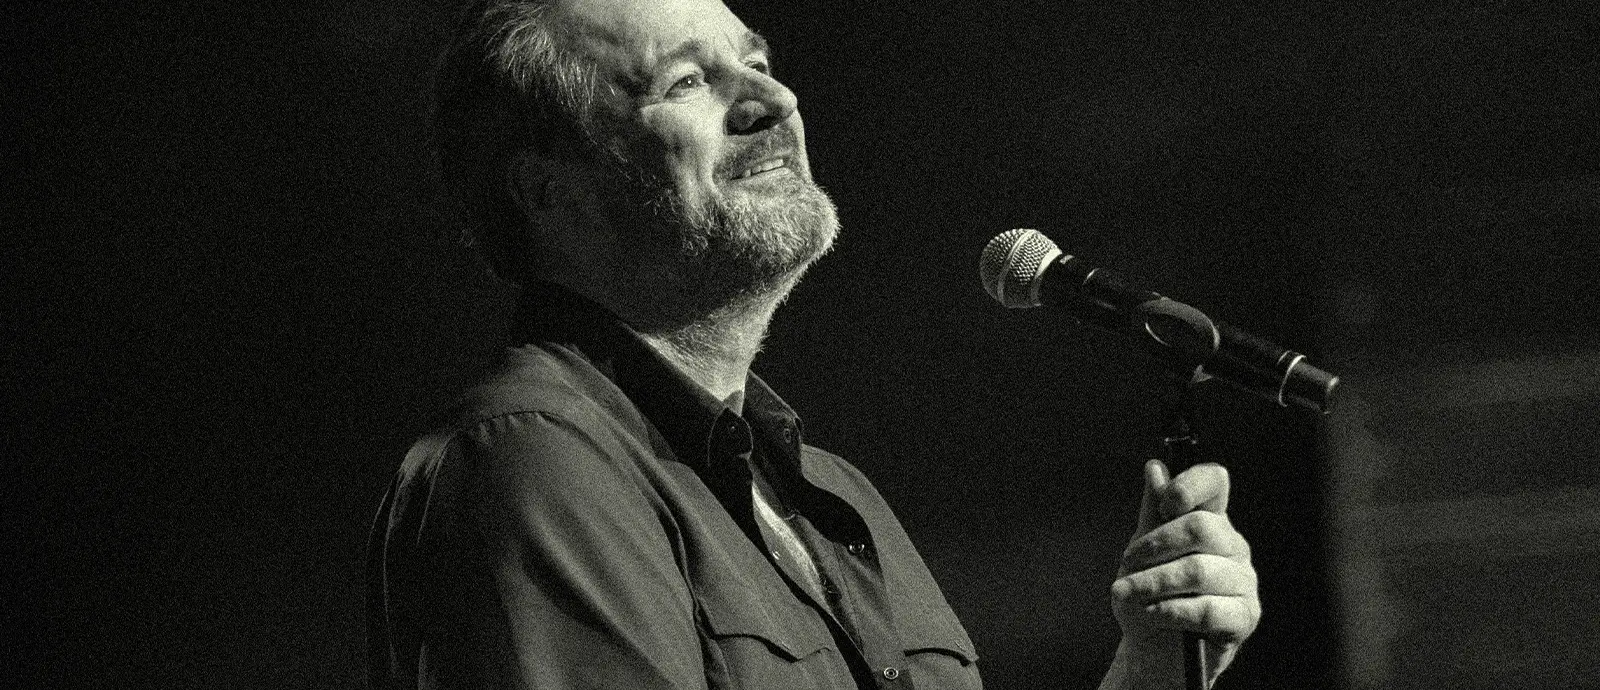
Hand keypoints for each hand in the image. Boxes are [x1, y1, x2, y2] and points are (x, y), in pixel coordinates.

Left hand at [1107, 460, 1258, 686]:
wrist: (1153, 651)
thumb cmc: (1148, 596)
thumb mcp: (1141, 552)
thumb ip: (1152, 512)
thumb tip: (1155, 467)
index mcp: (1210, 521)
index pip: (1215, 482)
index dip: (1190, 484)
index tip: (1164, 504)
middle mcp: (1233, 546)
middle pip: (1201, 527)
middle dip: (1154, 546)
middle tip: (1127, 565)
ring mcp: (1244, 581)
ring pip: (1200, 570)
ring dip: (1152, 582)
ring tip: (1125, 594)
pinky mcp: (1245, 616)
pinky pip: (1209, 608)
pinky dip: (1171, 611)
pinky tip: (1152, 615)